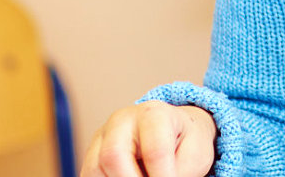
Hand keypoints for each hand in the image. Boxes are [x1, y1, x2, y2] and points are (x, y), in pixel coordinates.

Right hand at [82, 101, 216, 176]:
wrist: (175, 131)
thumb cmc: (186, 143)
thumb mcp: (195, 156)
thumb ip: (178, 173)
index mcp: (155, 114)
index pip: (155, 151)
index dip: (163, 176)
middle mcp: (123, 120)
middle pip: (113, 156)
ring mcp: (103, 135)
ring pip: (94, 168)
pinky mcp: (92, 151)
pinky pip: (89, 174)